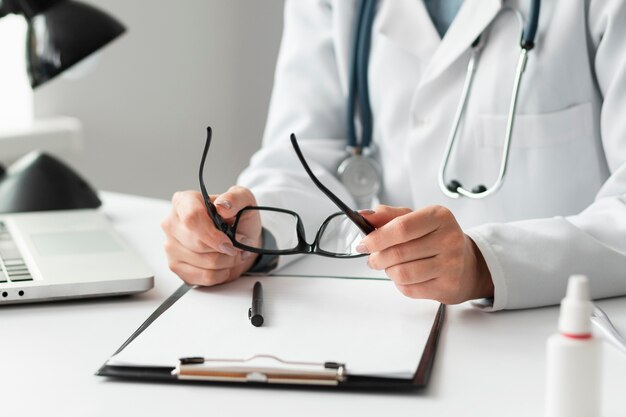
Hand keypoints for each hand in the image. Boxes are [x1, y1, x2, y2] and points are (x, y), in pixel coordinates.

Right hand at [161, 186, 261, 285]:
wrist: (237, 238)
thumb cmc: (237, 218)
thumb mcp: (243, 200)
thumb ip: (235, 198)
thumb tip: (222, 206)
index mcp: (184, 201)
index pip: (191, 218)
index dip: (211, 234)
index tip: (228, 242)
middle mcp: (172, 223)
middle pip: (197, 244)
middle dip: (225, 249)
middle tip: (238, 246)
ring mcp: (171, 246)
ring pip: (203, 263)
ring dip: (227, 261)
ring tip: (233, 253)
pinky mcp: (176, 266)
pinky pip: (203, 277)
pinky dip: (221, 273)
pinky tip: (224, 264)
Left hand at [357, 205, 492, 303]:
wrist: (467, 264)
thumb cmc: (436, 238)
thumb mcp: (415, 219)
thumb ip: (388, 216)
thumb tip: (363, 215)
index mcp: (439, 216)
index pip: (401, 228)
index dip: (376, 238)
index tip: (363, 243)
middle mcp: (449, 239)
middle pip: (398, 252)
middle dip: (377, 257)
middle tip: (373, 258)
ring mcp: (451, 265)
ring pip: (401, 273)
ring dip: (388, 271)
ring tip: (390, 266)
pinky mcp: (448, 287)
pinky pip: (410, 289)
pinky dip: (400, 284)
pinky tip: (406, 277)